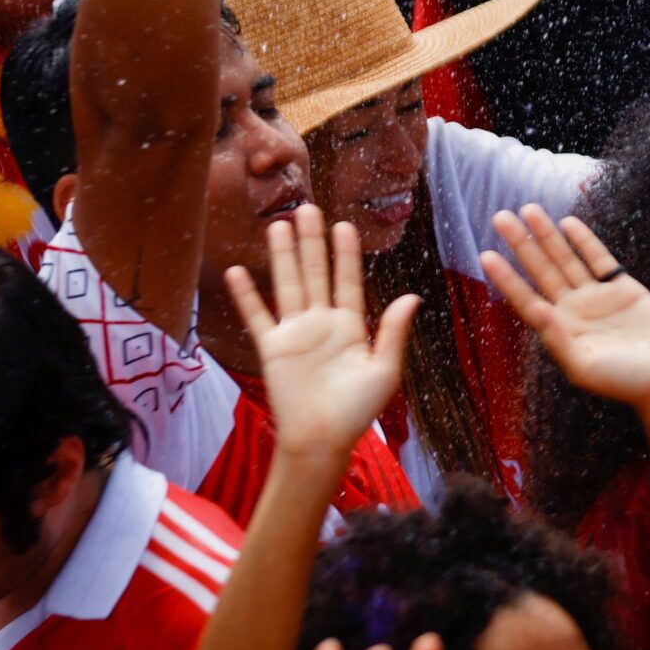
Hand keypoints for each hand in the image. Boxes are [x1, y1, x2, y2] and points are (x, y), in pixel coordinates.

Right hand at [224, 206, 418, 460]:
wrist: (321, 440)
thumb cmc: (356, 411)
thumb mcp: (384, 370)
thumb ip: (394, 332)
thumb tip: (412, 297)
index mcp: (351, 327)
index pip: (347, 281)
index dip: (345, 254)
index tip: (344, 225)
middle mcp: (322, 324)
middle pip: (315, 274)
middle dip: (312, 242)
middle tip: (308, 208)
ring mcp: (295, 333)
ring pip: (288, 285)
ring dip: (283, 256)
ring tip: (278, 225)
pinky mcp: (273, 348)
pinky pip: (257, 315)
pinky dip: (246, 295)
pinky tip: (238, 271)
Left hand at [481, 206, 649, 414]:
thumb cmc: (625, 381)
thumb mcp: (584, 368)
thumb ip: (558, 340)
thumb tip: (536, 309)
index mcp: (559, 330)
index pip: (525, 298)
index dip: (506, 278)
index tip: (486, 254)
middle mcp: (573, 310)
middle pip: (541, 270)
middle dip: (522, 244)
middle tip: (500, 217)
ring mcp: (597, 297)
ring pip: (566, 259)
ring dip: (548, 235)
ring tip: (529, 209)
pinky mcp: (622, 288)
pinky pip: (599, 259)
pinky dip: (585, 240)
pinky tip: (568, 223)